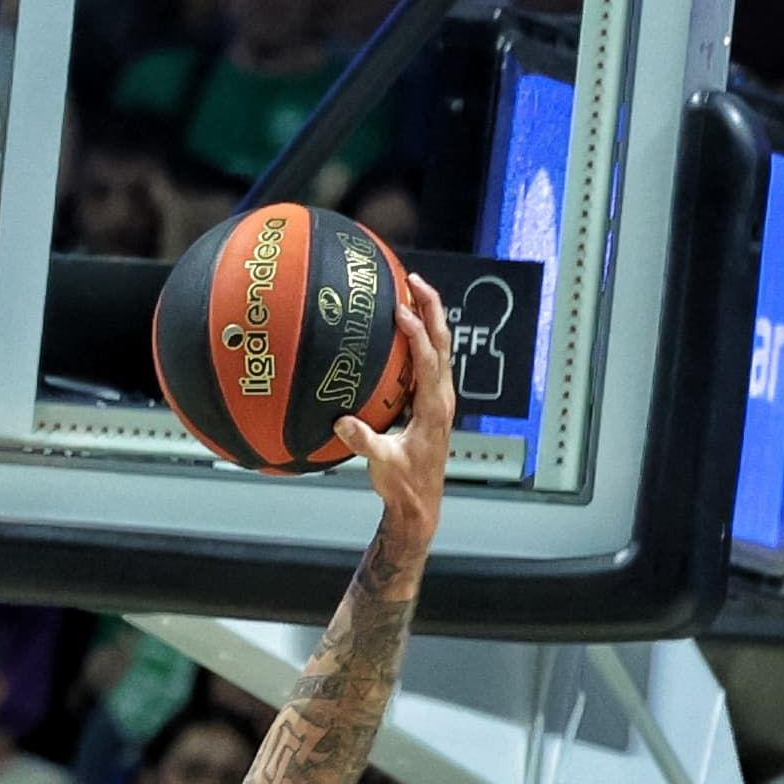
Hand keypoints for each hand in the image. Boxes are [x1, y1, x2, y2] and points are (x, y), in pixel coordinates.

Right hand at [339, 273, 453, 550]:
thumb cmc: (404, 487)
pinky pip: (431, 361)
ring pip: (441, 347)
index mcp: (434, 407)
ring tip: (412, 293)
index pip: (428, 358)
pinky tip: (405, 331)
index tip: (398, 308)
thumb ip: (363, 442)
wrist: (421, 505)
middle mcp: (442, 397)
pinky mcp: (433, 403)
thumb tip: (341, 421)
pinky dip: (422, 339)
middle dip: (431, 307)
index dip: (415, 331)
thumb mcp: (382, 464)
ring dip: (430, 318)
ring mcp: (440, 398)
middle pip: (443, 340)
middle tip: (414, 279)